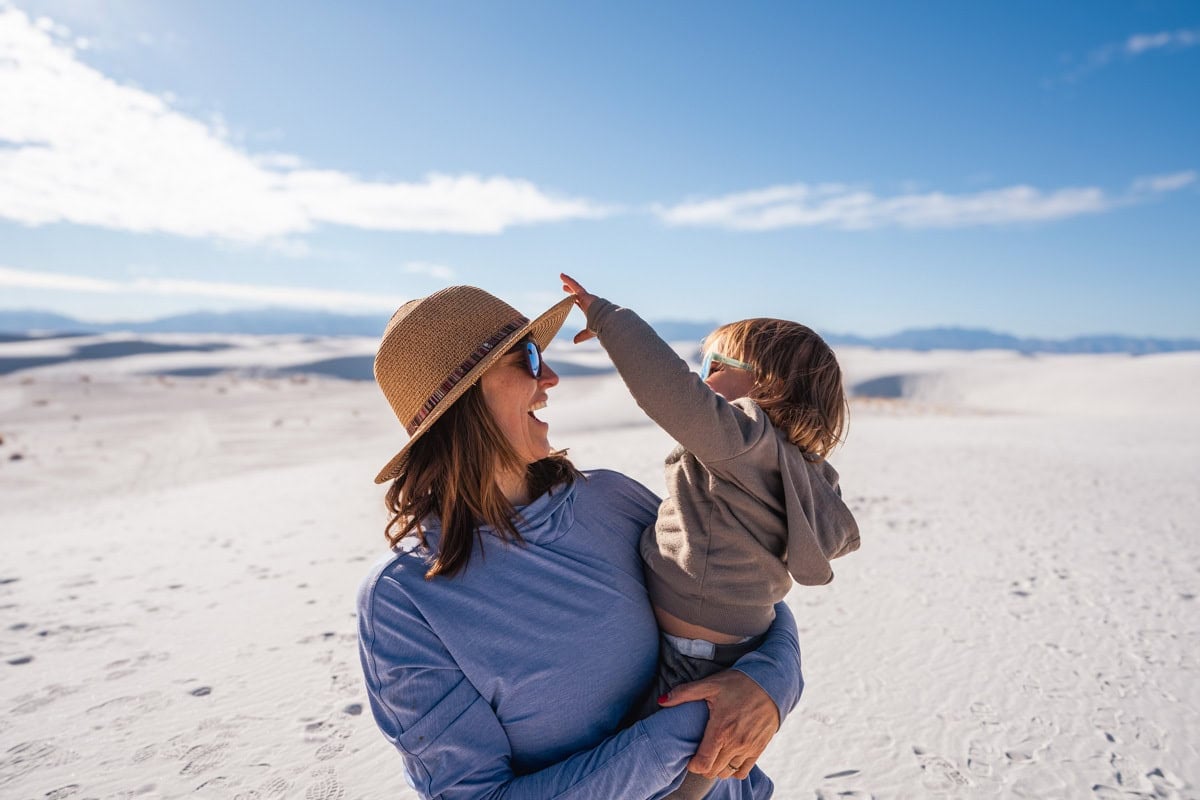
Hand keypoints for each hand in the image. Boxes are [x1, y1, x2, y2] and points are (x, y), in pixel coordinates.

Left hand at [559, 273, 597, 342]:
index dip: (576, 301)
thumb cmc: (600, 326)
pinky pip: (575, 285)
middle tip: (564, 288)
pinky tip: (562, 276)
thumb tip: (574, 342)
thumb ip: (582, 335)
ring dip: (569, 283)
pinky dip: (568, 280)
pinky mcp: (585, 294)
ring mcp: (587, 297)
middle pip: (577, 294)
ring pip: (576, 287)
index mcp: (589, 309)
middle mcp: (588, 301)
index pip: (581, 304)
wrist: (606, 320)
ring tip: (561, 277)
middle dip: (571, 291)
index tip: (571, 299)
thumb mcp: (589, 331)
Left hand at [658, 669, 779, 780]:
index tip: (690, 757)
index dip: (693, 765)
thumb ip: (684, 693)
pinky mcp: (759, 748)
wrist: (771, 683)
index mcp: (721, 730)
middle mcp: (735, 743)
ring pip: (727, 773)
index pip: (703, 764)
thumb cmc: (738, 683)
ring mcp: (748, 748)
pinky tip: (728, 757)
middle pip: (713, 771)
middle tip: (699, 753)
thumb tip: (661, 701)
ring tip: (713, 754)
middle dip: (703, 766)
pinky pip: (743, 772)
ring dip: (717, 768)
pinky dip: (733, 770)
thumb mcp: (710, 684)